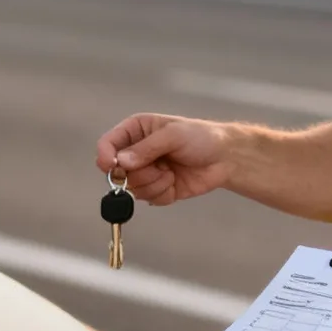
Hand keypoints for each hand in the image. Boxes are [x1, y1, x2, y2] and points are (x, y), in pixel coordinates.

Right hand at [95, 114, 233, 205]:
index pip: (108, 144)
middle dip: (139, 173)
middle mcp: (136, 152)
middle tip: (159, 167)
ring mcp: (146, 173)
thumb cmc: (200, 137)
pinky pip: (149, 199)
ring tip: (171, 172)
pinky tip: (174, 182)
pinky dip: (162, 193)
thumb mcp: (173, 135)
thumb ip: (146, 148)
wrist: (225, 158)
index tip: (111, 166)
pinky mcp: (157, 190)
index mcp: (135, 131)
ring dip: (153, 183)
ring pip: (132, 188)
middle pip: (117, 172)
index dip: (106, 156)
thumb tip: (120, 162)